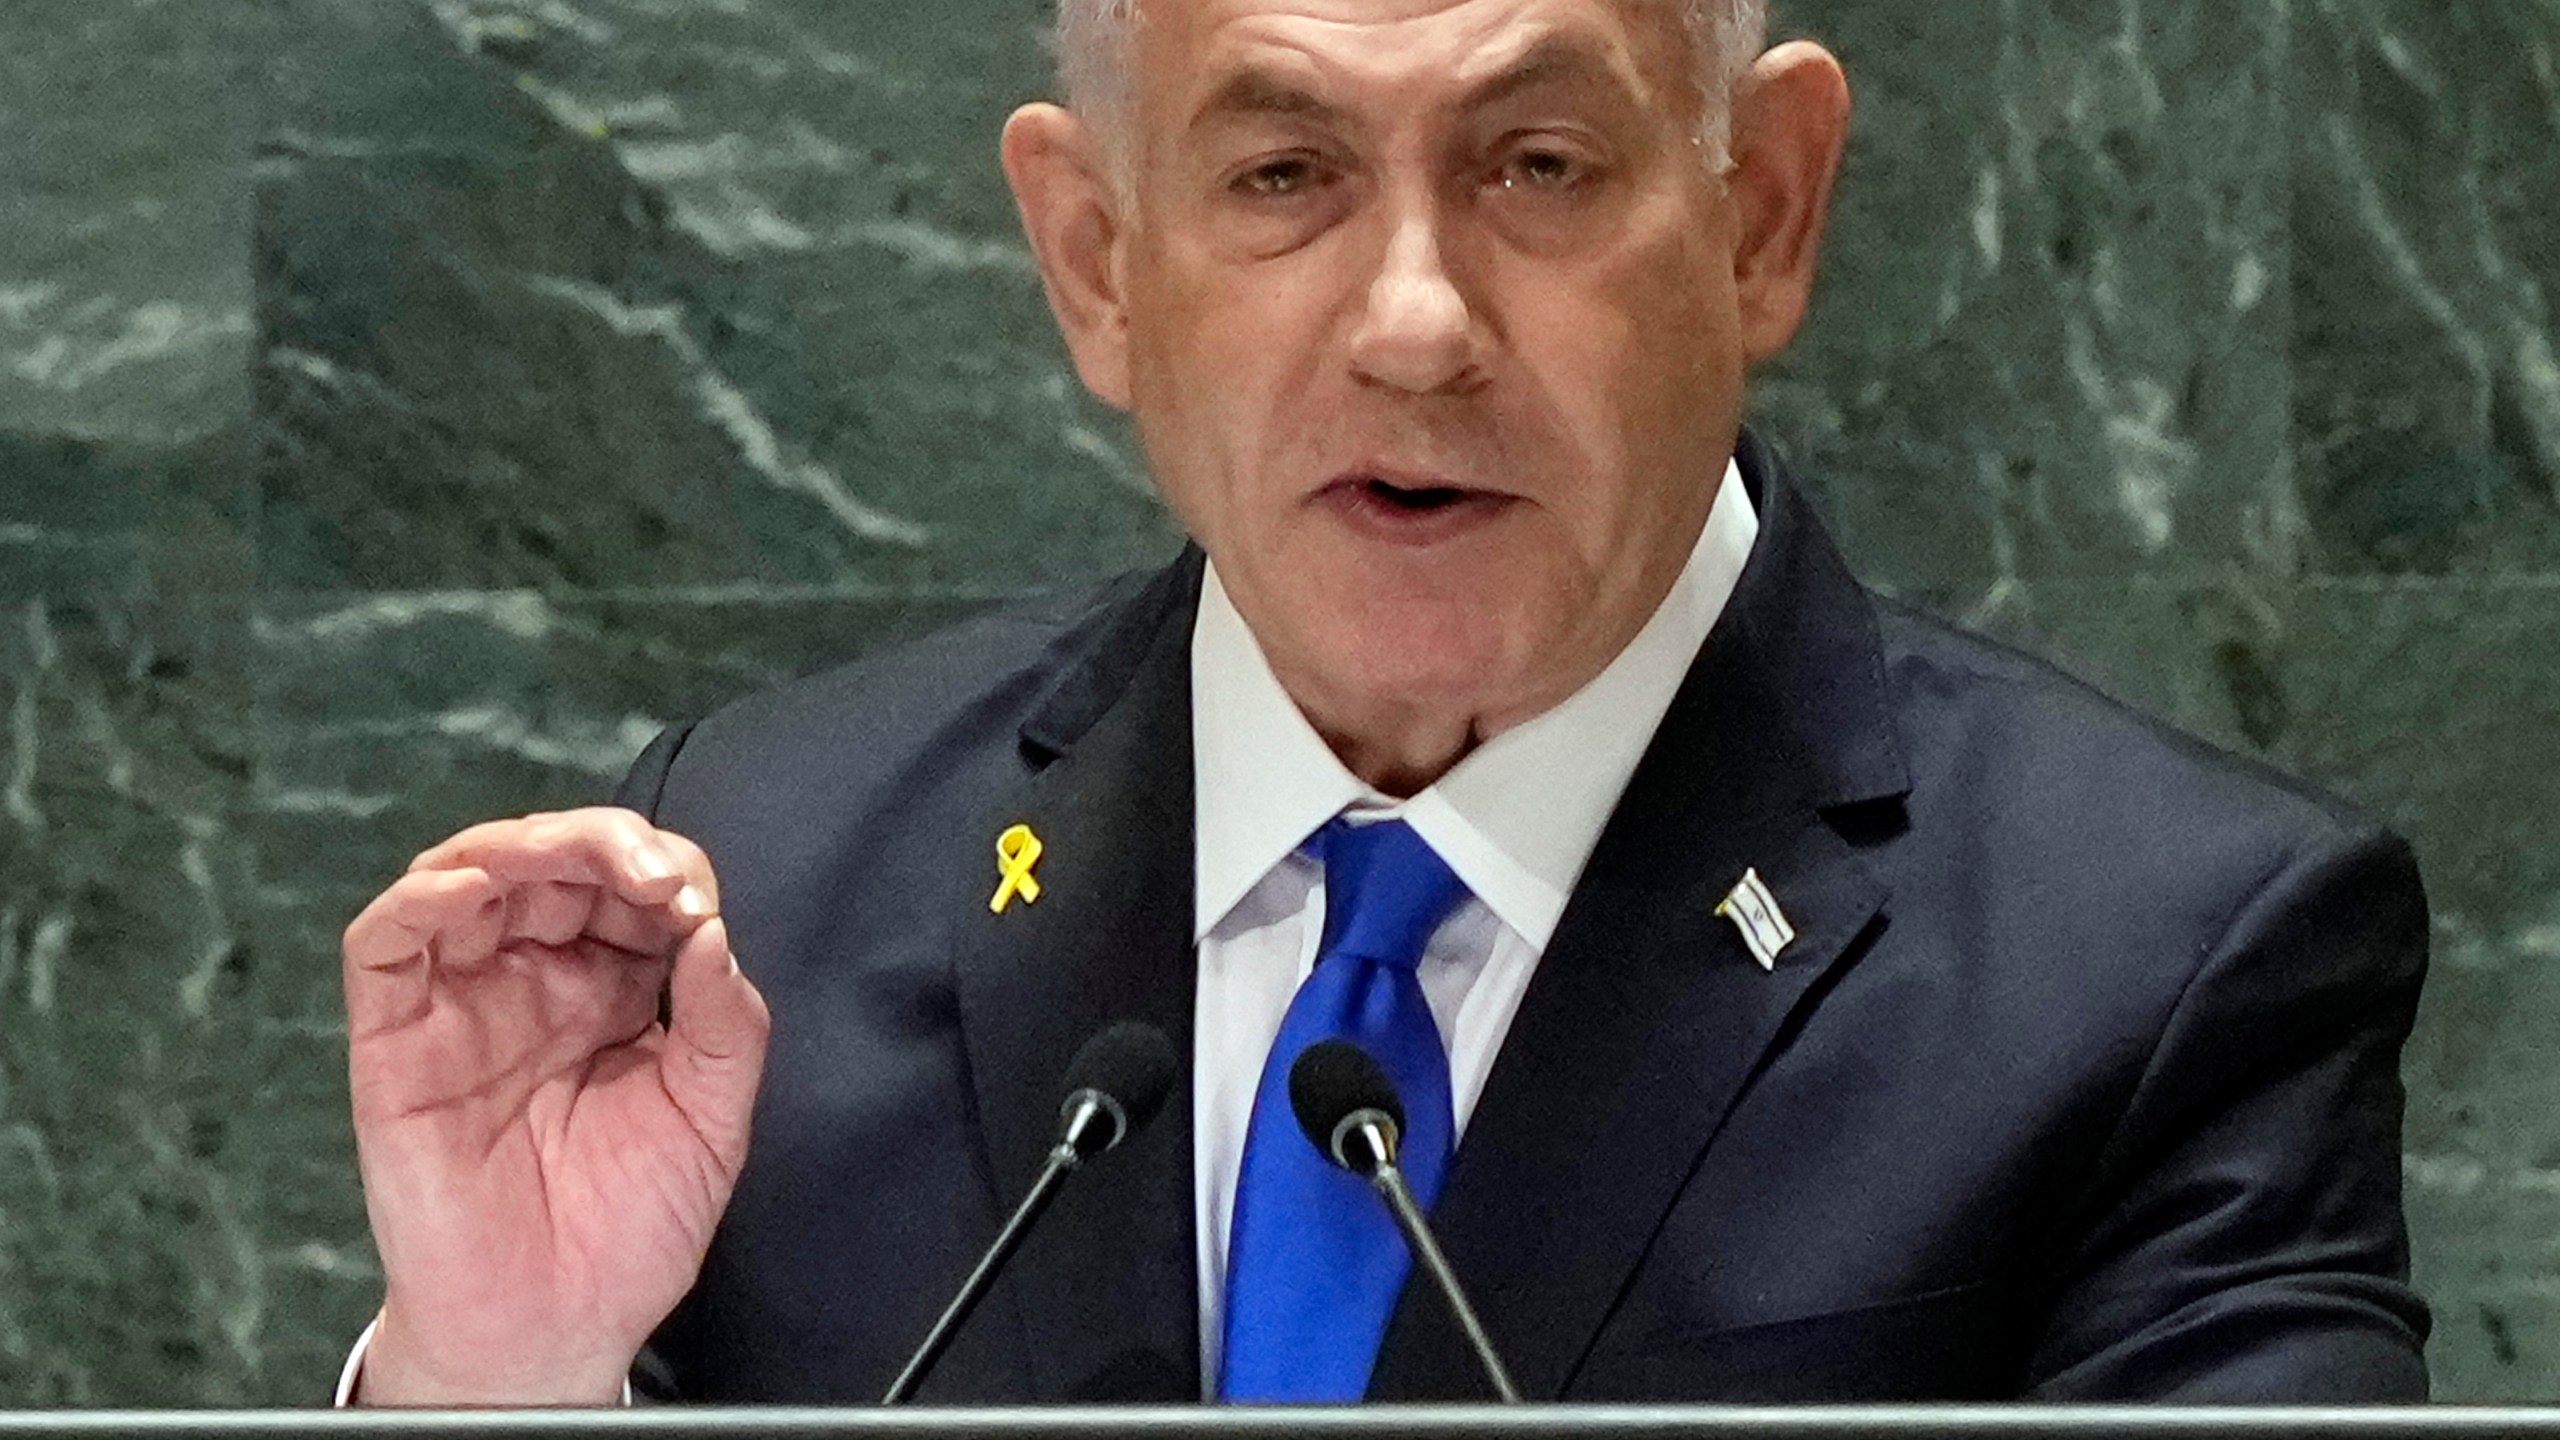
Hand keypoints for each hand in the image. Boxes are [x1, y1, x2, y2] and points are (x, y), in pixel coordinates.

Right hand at [342, 808, 770, 1403]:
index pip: (631, 884)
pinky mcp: (396, 1039)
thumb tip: (713, 929)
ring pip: (468, 875)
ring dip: (520, 846)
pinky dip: (419, 900)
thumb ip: (726, 1022)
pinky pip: (386, 944)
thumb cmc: (627, 1232)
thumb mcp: (712, 1118)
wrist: (556, 1330)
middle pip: (552, 861)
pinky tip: (470, 888)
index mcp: (614, 986)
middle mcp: (535, 979)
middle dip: (604, 843)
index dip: (667, 869)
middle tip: (653, 874)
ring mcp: (462, 1001)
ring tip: (576, 859)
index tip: (698, 904)